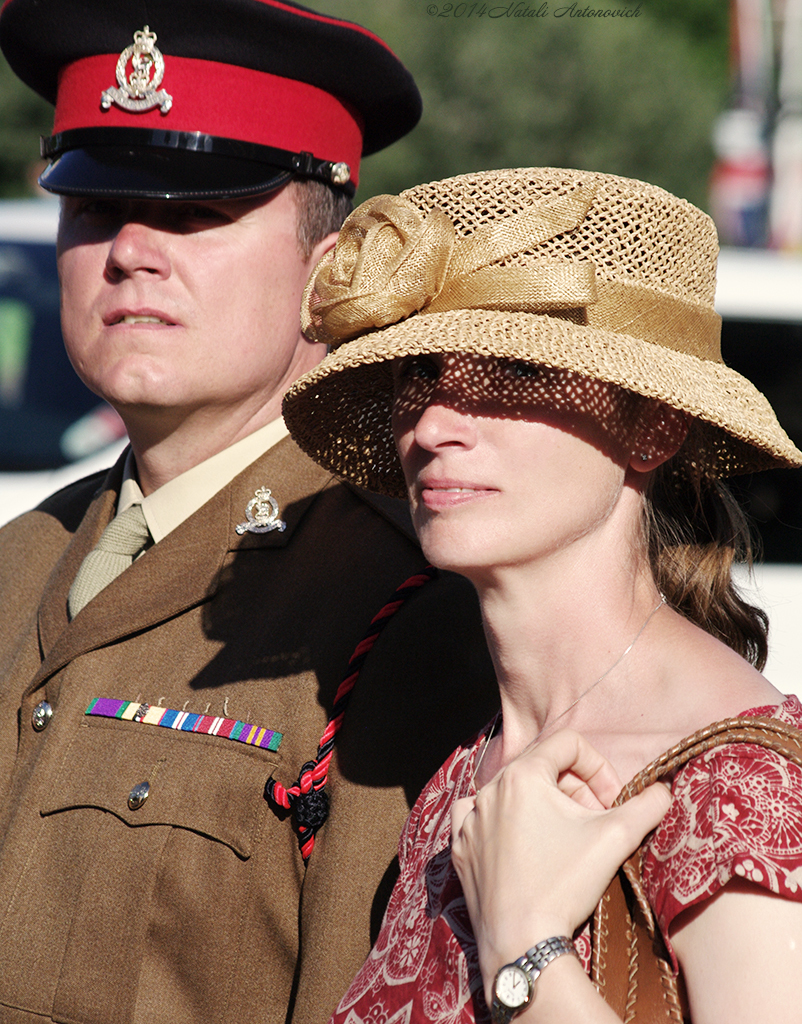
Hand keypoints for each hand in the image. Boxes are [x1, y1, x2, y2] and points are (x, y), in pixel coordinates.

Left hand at [451, 729, 670, 999]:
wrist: (521, 941)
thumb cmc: (565, 883)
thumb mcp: (615, 839)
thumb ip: (646, 807)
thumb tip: (664, 790)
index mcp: (523, 775)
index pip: (568, 744)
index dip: (598, 768)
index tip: (611, 803)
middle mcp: (490, 788)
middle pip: (542, 768)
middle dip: (575, 790)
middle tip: (594, 823)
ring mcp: (470, 819)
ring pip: (513, 793)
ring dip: (542, 806)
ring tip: (562, 837)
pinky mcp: (460, 847)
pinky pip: (480, 819)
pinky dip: (502, 823)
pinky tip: (520, 843)